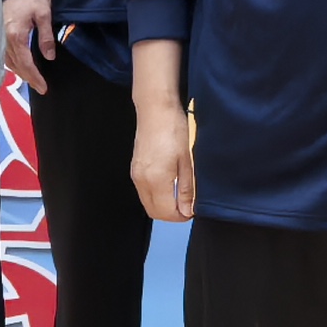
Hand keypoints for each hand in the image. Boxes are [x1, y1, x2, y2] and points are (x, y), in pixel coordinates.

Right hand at [1, 0, 53, 102]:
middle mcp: (5, 39)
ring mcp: (0, 36)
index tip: (43, 87)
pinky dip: (13, 63)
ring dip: (20, 72)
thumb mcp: (44, 14)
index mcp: (16, 36)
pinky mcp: (0, 32)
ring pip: (9, 61)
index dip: (35, 77)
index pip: (25, 63)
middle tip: (40, 88)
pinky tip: (20, 66)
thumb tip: (49, 56)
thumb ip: (46, 36)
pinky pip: (5, 54)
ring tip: (32, 79)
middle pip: (16, 66)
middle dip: (28, 78)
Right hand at [130, 101, 194, 225]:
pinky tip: (168, 187)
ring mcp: (136, 175)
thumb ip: (186, 188)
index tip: (192, 211)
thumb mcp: (187, 160)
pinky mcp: (134, 169)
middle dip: (171, 215)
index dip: (181, 217)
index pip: (166, 212)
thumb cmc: (174, 130)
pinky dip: (155, 197)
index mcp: (156, 179)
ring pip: (147, 203)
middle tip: (187, 207)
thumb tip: (187, 210)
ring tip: (179, 197)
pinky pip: (144, 193)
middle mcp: (142, 181)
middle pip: (154, 212)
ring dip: (162, 207)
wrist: (155, 110)